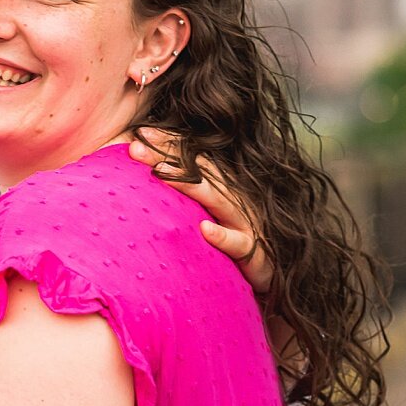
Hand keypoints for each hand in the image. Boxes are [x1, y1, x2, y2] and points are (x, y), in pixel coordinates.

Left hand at [129, 126, 273, 293]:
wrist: (270, 273)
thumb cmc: (230, 243)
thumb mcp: (205, 216)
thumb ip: (183, 200)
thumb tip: (144, 187)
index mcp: (220, 188)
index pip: (193, 160)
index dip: (169, 144)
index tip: (140, 132)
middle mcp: (231, 198)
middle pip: (199, 171)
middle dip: (167, 156)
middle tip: (135, 147)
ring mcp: (243, 222)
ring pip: (217, 199)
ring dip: (189, 185)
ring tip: (160, 172)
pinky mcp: (253, 251)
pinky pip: (238, 243)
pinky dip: (223, 236)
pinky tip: (205, 230)